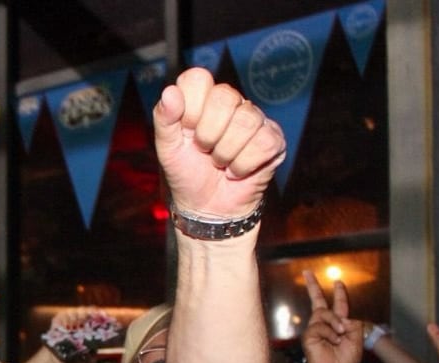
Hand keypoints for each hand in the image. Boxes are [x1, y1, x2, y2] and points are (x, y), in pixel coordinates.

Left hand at [152, 68, 284, 220]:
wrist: (207, 208)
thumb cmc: (187, 174)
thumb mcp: (167, 149)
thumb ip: (164, 119)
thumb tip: (169, 91)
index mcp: (202, 99)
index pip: (197, 78)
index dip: (189, 107)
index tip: (186, 130)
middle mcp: (231, 103)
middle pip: (225, 97)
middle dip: (207, 134)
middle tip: (204, 150)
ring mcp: (255, 119)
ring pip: (246, 121)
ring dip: (225, 153)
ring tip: (219, 162)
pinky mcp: (274, 140)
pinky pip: (263, 143)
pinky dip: (243, 165)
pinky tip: (236, 170)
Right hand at [300, 271, 363, 362]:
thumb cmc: (345, 360)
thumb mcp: (357, 338)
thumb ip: (352, 323)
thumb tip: (341, 317)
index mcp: (337, 323)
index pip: (338, 304)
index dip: (339, 293)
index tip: (338, 282)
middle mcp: (324, 323)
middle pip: (316, 300)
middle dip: (312, 285)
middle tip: (307, 272)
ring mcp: (315, 328)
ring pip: (324, 312)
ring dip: (336, 323)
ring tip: (341, 335)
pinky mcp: (309, 336)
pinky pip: (320, 326)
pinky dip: (330, 333)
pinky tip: (334, 341)